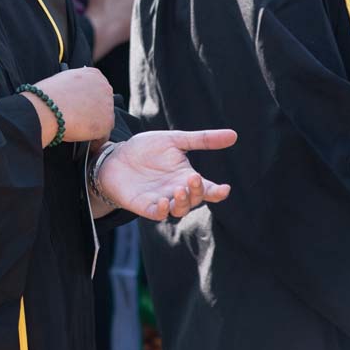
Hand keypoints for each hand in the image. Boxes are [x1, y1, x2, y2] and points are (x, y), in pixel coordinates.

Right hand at [23, 67, 114, 146]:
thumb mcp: (64, 80)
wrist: (47, 108)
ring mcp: (108, 105)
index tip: (82, 109)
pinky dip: (95, 140)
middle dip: (94, 113)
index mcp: (93, 75)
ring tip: (79, 132)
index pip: (97, 89)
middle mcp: (104, 87)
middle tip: (80, 122)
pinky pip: (103, 135)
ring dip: (94, 126)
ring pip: (104, 120)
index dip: (89, 101)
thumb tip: (76, 97)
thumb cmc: (47, 96)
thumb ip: (76, 86)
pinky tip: (83, 141)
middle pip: (103, 104)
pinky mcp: (107, 122)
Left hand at [95, 129, 236, 219]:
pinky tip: (162, 201)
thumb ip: (202, 139)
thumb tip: (234, 135)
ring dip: (182, 202)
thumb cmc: (146, 149)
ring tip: (179, 189)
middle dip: (197, 192)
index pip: (207, 189)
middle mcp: (177, 191)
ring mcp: (161, 200)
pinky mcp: (144, 205)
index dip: (217, 192)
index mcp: (186, 177)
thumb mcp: (174, 140)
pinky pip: (156, 214)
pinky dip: (161, 211)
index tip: (225, 189)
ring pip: (178, 211)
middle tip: (193, 178)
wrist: (115, 156)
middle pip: (194, 200)